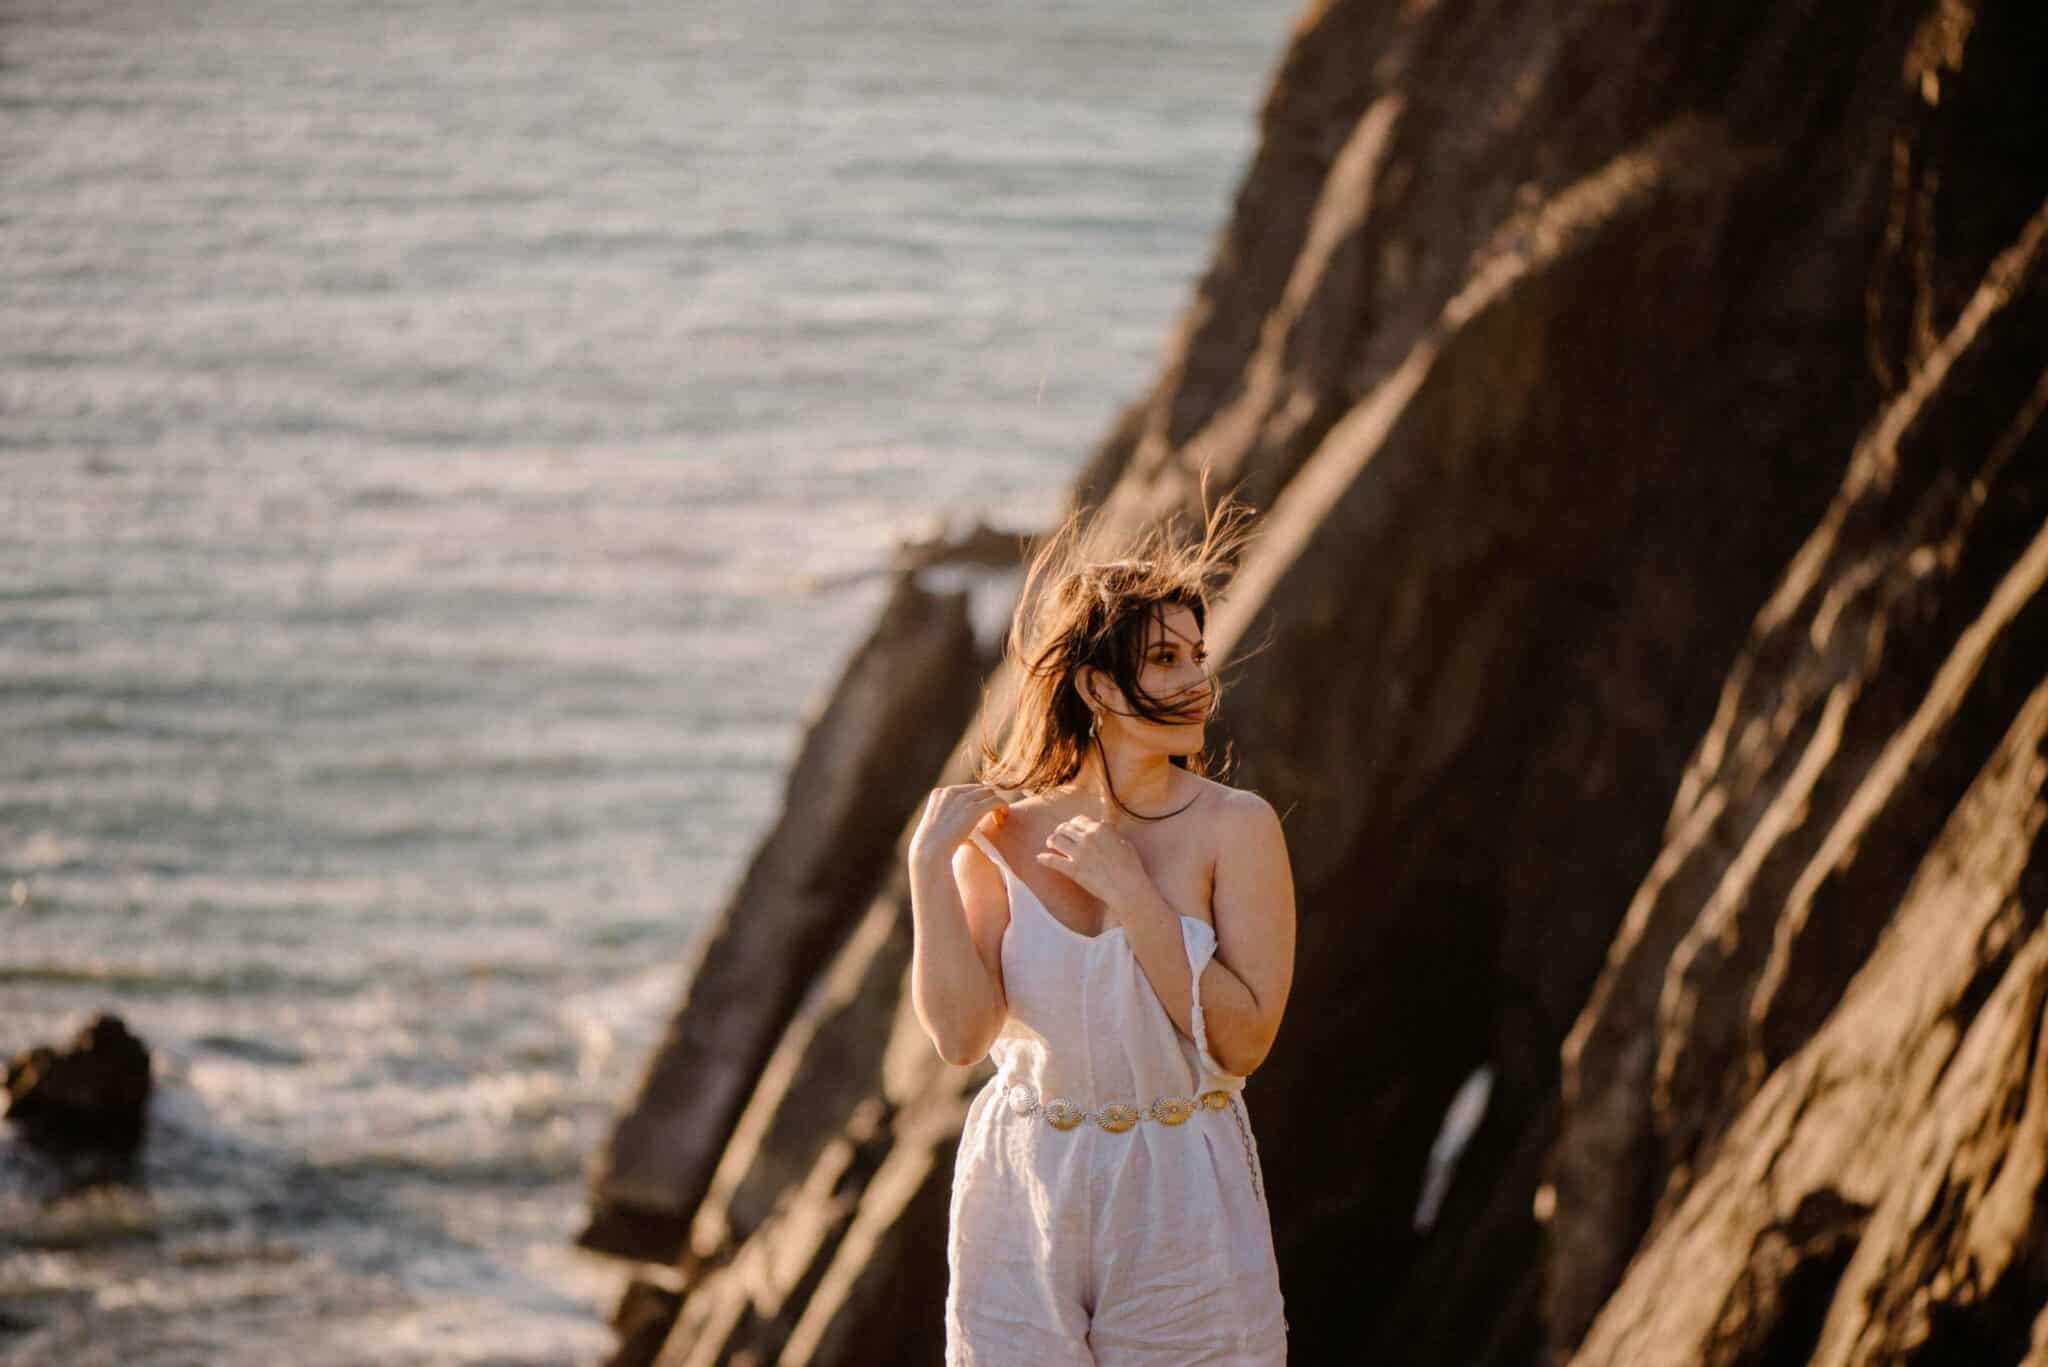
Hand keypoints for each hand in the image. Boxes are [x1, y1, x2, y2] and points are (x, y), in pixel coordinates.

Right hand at [909, 783, 1009, 865]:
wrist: (930, 851)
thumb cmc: (932, 846)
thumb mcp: (936, 826)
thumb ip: (947, 818)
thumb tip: (958, 822)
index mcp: (940, 793)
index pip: (965, 790)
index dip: (976, 800)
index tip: (980, 813)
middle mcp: (951, 791)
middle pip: (978, 788)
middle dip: (987, 800)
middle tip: (993, 815)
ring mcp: (963, 799)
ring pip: (989, 793)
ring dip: (996, 803)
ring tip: (999, 818)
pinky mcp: (974, 808)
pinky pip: (996, 801)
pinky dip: (1003, 807)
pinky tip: (1003, 818)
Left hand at [1035, 815, 1150, 914]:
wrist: (1127, 887)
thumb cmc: (1130, 866)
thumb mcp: (1123, 842)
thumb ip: (1110, 832)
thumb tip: (1103, 825)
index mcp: (1099, 829)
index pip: (1078, 820)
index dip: (1073, 824)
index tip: (1071, 829)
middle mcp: (1087, 838)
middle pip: (1065, 828)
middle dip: (1060, 831)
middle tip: (1058, 836)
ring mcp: (1079, 854)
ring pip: (1056, 840)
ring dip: (1051, 840)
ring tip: (1050, 844)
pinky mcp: (1073, 870)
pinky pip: (1053, 861)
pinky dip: (1044, 859)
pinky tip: (1039, 859)